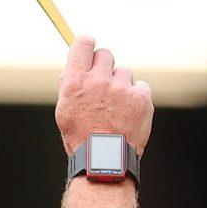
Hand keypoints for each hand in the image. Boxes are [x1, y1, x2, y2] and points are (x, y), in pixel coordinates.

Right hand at [55, 37, 154, 155]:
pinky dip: (137, 98)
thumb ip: (70, 84)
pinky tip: (129, 115)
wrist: (105, 162)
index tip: (89, 48)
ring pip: (124, 73)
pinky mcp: (141, 97)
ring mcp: (121, 88)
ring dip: (121, 86)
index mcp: (75, 82)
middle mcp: (98, 81)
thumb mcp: (65, 111)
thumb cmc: (82, 138)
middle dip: (105, 67)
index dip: (86, 44)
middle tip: (104, 86)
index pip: (83, 44)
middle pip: (105, 55)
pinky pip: (141, 87)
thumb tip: (76, 65)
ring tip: (116, 110)